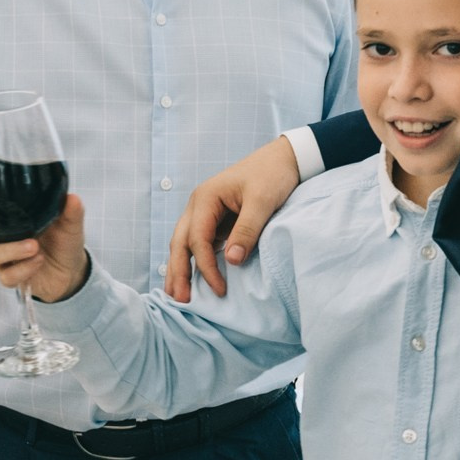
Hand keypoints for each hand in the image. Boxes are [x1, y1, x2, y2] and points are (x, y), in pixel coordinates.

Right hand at [0, 185, 89, 303]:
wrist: (72, 272)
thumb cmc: (64, 240)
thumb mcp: (70, 222)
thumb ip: (70, 210)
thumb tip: (72, 197)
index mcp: (8, 215)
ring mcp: (3, 256)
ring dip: (11, 249)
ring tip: (34, 246)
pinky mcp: (10, 276)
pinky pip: (6, 275)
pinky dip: (23, 268)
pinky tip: (38, 261)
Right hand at [162, 137, 299, 301]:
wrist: (284, 158)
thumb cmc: (272, 175)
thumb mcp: (262, 201)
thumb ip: (247, 230)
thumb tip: (232, 261)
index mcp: (205, 198)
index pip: (197, 239)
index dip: (206, 266)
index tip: (220, 289)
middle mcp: (197, 205)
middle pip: (179, 242)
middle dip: (178, 272)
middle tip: (180, 300)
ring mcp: (203, 212)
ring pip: (183, 243)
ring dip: (179, 269)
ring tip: (176, 295)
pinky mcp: (213, 219)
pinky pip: (197, 243)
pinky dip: (192, 261)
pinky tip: (192, 278)